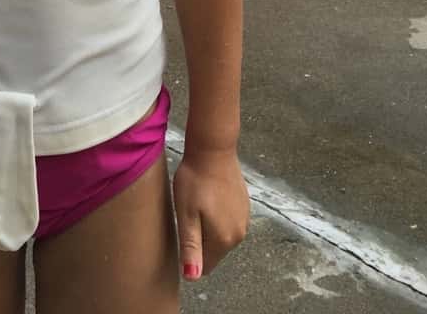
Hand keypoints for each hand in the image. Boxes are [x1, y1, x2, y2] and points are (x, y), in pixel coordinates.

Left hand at [173, 148, 249, 279]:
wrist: (213, 149)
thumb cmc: (195, 180)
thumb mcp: (186, 214)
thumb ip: (190, 247)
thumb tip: (193, 278)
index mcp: (224, 239)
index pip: (206, 264)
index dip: (190, 254)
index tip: (182, 231)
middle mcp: (239, 234)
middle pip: (214, 249)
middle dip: (200, 239)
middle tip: (187, 215)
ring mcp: (245, 219)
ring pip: (221, 234)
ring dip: (208, 226)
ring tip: (196, 205)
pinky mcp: (245, 205)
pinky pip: (228, 220)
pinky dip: (218, 215)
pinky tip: (208, 198)